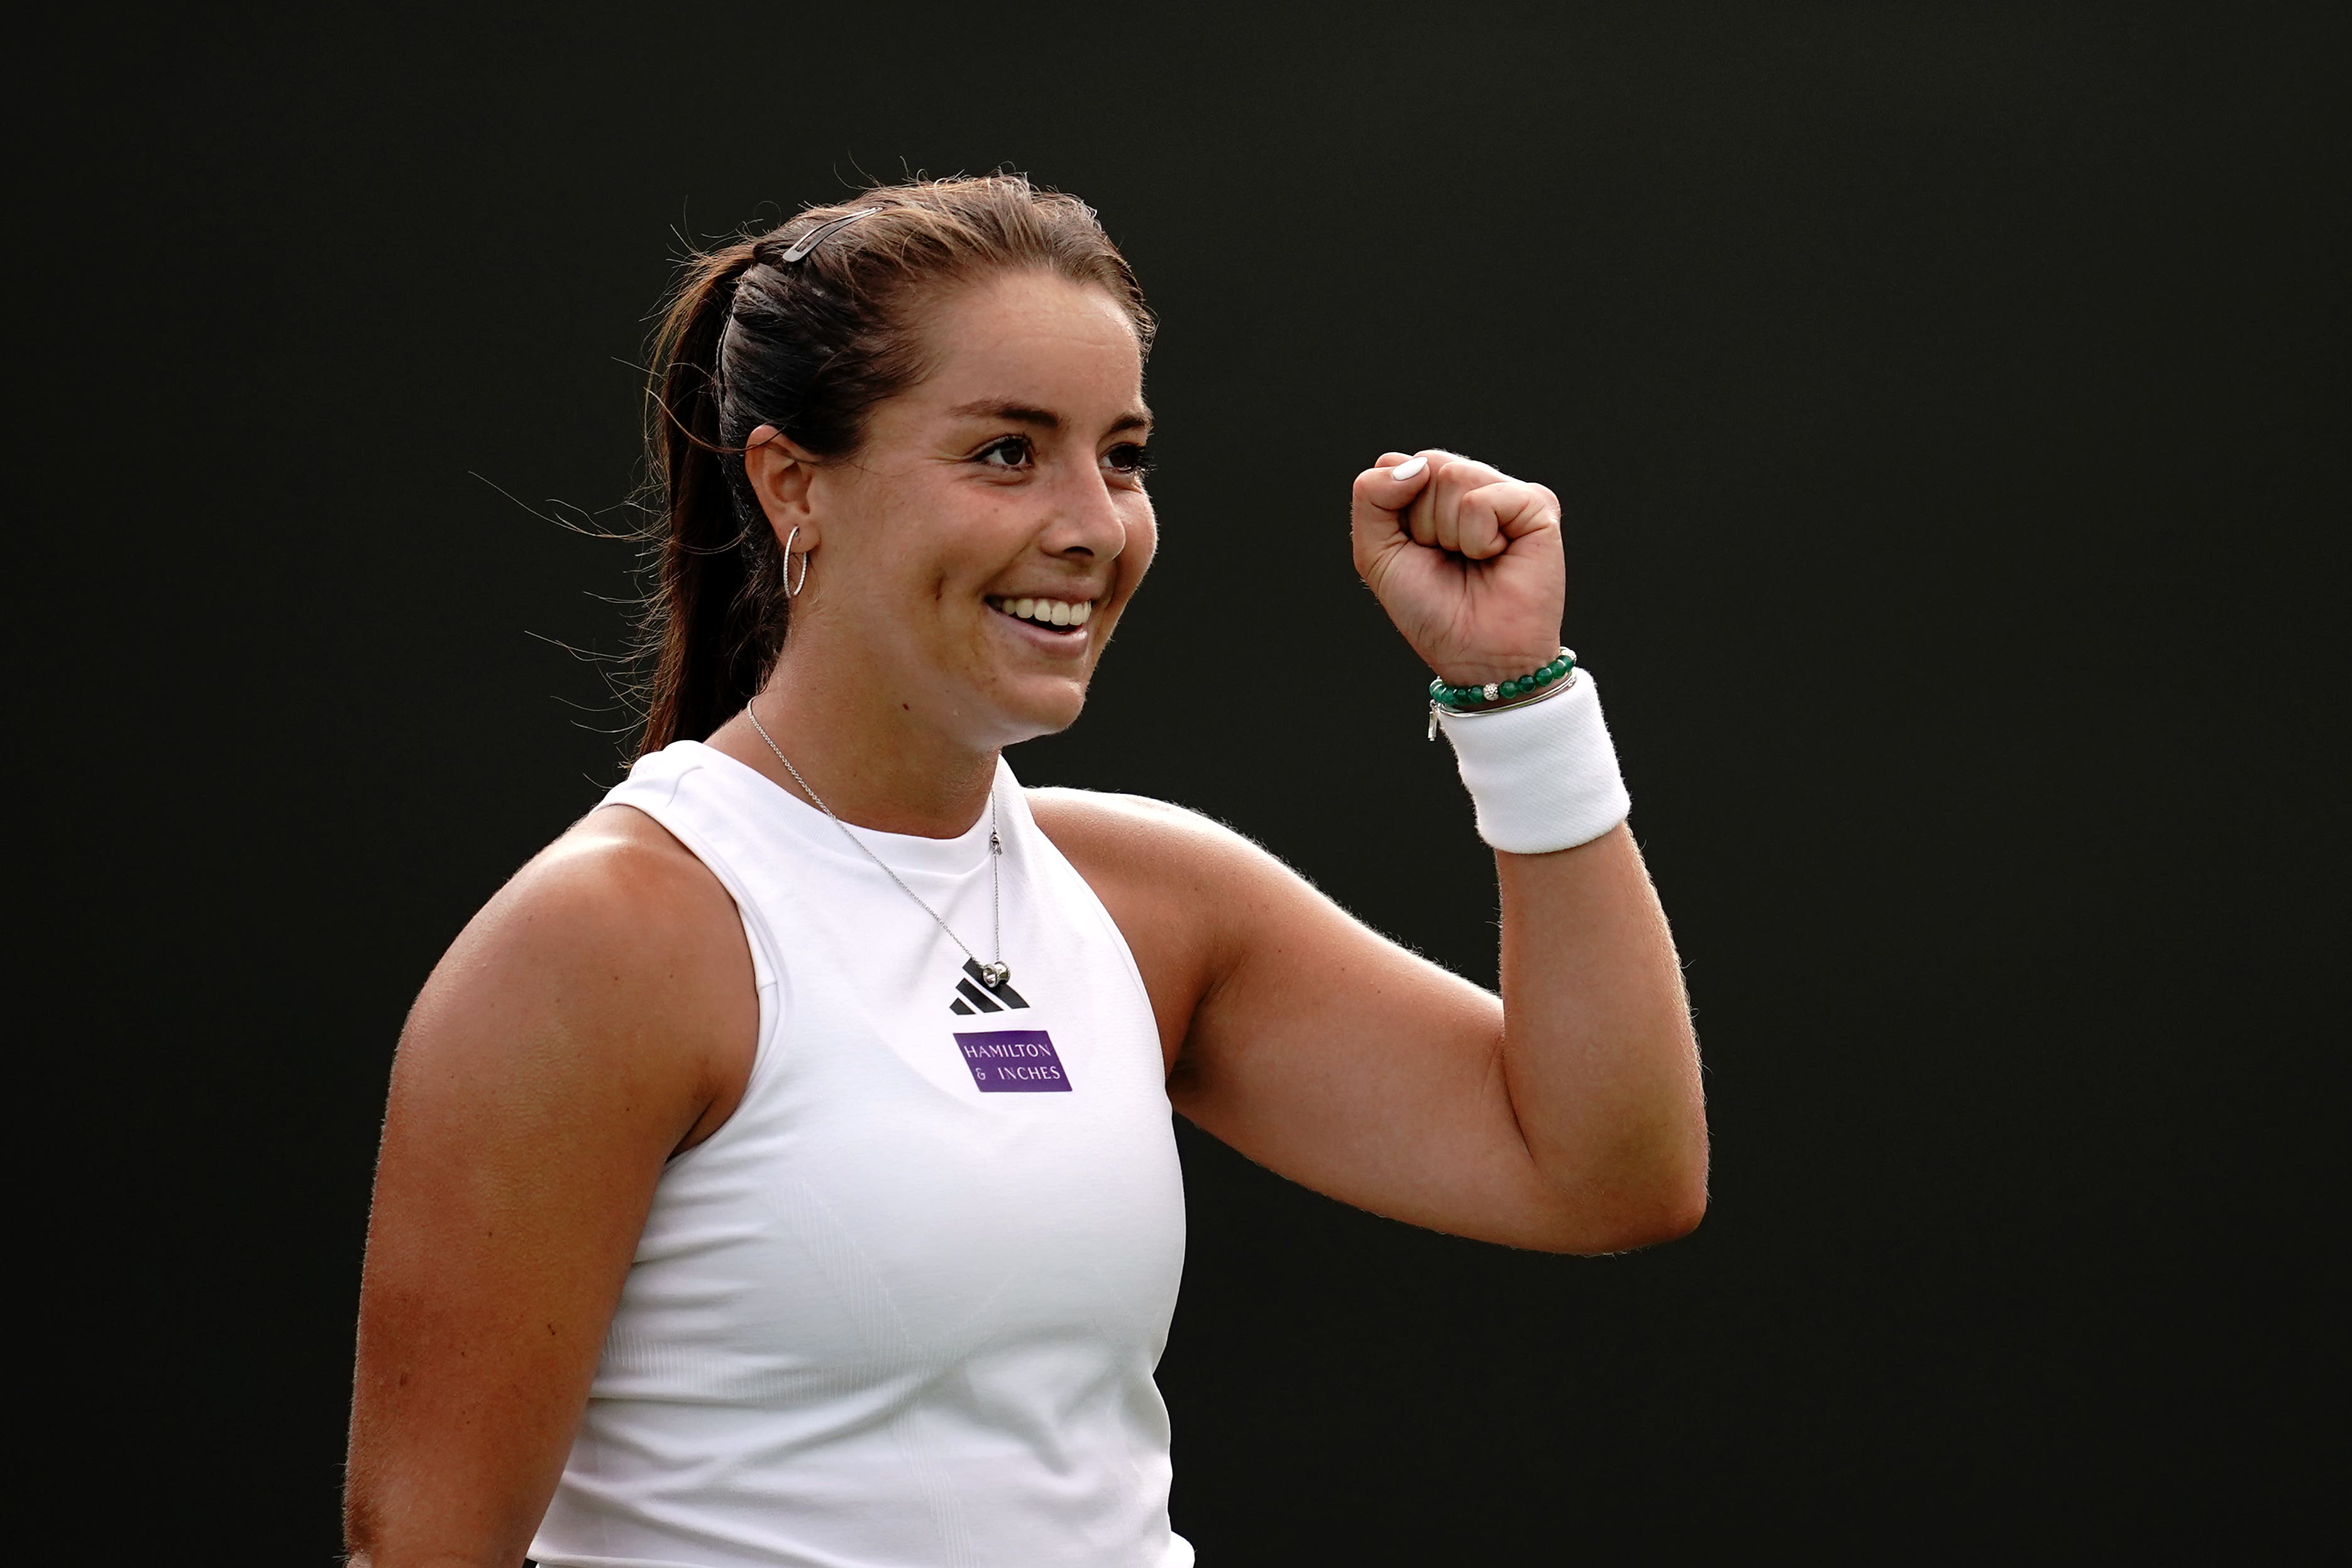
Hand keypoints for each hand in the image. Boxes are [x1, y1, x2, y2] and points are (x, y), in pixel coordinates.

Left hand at [1350, 450, 1565, 687]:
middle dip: (1422, 522)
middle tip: (1448, 559)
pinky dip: (1479, 538)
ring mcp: (1507, 492)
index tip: (1416, 550)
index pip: (1396, 465)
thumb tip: (1415, 465)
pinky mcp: (1537, 505)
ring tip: (1473, 560)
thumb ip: (1371, 496)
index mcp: (1436, 491)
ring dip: (1450, 533)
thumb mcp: (1376, 552)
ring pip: (1453, 476)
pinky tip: (1497, 557)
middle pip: (1426, 465)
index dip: (1394, 512)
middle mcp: (1473, 485)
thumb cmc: (1430, 608)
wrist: (1475, 655)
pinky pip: (1484, 499)